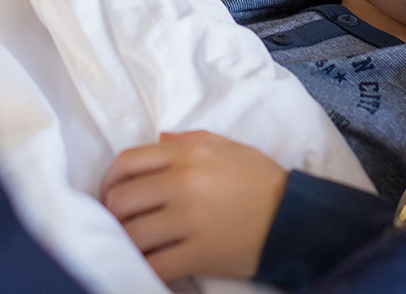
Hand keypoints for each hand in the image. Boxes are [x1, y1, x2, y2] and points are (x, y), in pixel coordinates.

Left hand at [99, 131, 287, 280]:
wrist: (296, 218)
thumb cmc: (262, 181)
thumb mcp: (229, 147)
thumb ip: (190, 140)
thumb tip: (158, 139)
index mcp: (189, 154)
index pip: (127, 161)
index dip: (109, 180)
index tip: (109, 194)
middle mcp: (184, 183)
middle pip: (122, 199)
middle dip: (112, 214)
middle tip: (118, 223)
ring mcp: (190, 220)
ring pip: (132, 234)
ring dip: (125, 242)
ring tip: (130, 245)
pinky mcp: (200, 254)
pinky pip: (155, 264)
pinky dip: (143, 266)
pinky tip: (147, 264)